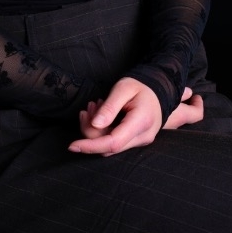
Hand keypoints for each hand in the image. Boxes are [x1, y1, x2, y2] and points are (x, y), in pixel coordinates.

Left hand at [68, 80, 202, 156]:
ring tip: (96, 105)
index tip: (72, 145)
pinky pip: (114, 142)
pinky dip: (102, 130)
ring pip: (109, 146)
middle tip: (89, 106)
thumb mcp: (124, 88)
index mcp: (141, 122)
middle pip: (108, 146)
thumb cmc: (141, 86)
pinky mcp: (135, 141)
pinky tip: (101, 114)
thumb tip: (95, 125)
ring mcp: (140, 141)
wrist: (159, 90)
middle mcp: (142, 137)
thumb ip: (110, 106)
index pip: (112, 142)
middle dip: (90, 130)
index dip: (90, 146)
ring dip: (96, 129)